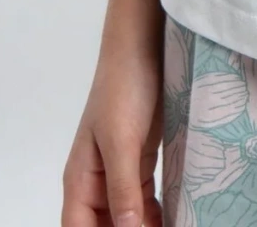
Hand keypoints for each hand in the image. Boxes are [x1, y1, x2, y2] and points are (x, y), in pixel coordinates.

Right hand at [61, 42, 163, 226]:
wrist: (142, 47)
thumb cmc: (123, 88)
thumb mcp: (122, 141)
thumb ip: (122, 189)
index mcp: (80, 181)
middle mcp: (96, 182)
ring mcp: (120, 172)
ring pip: (127, 218)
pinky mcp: (141, 162)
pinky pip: (144, 201)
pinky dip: (156, 214)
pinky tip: (175, 218)